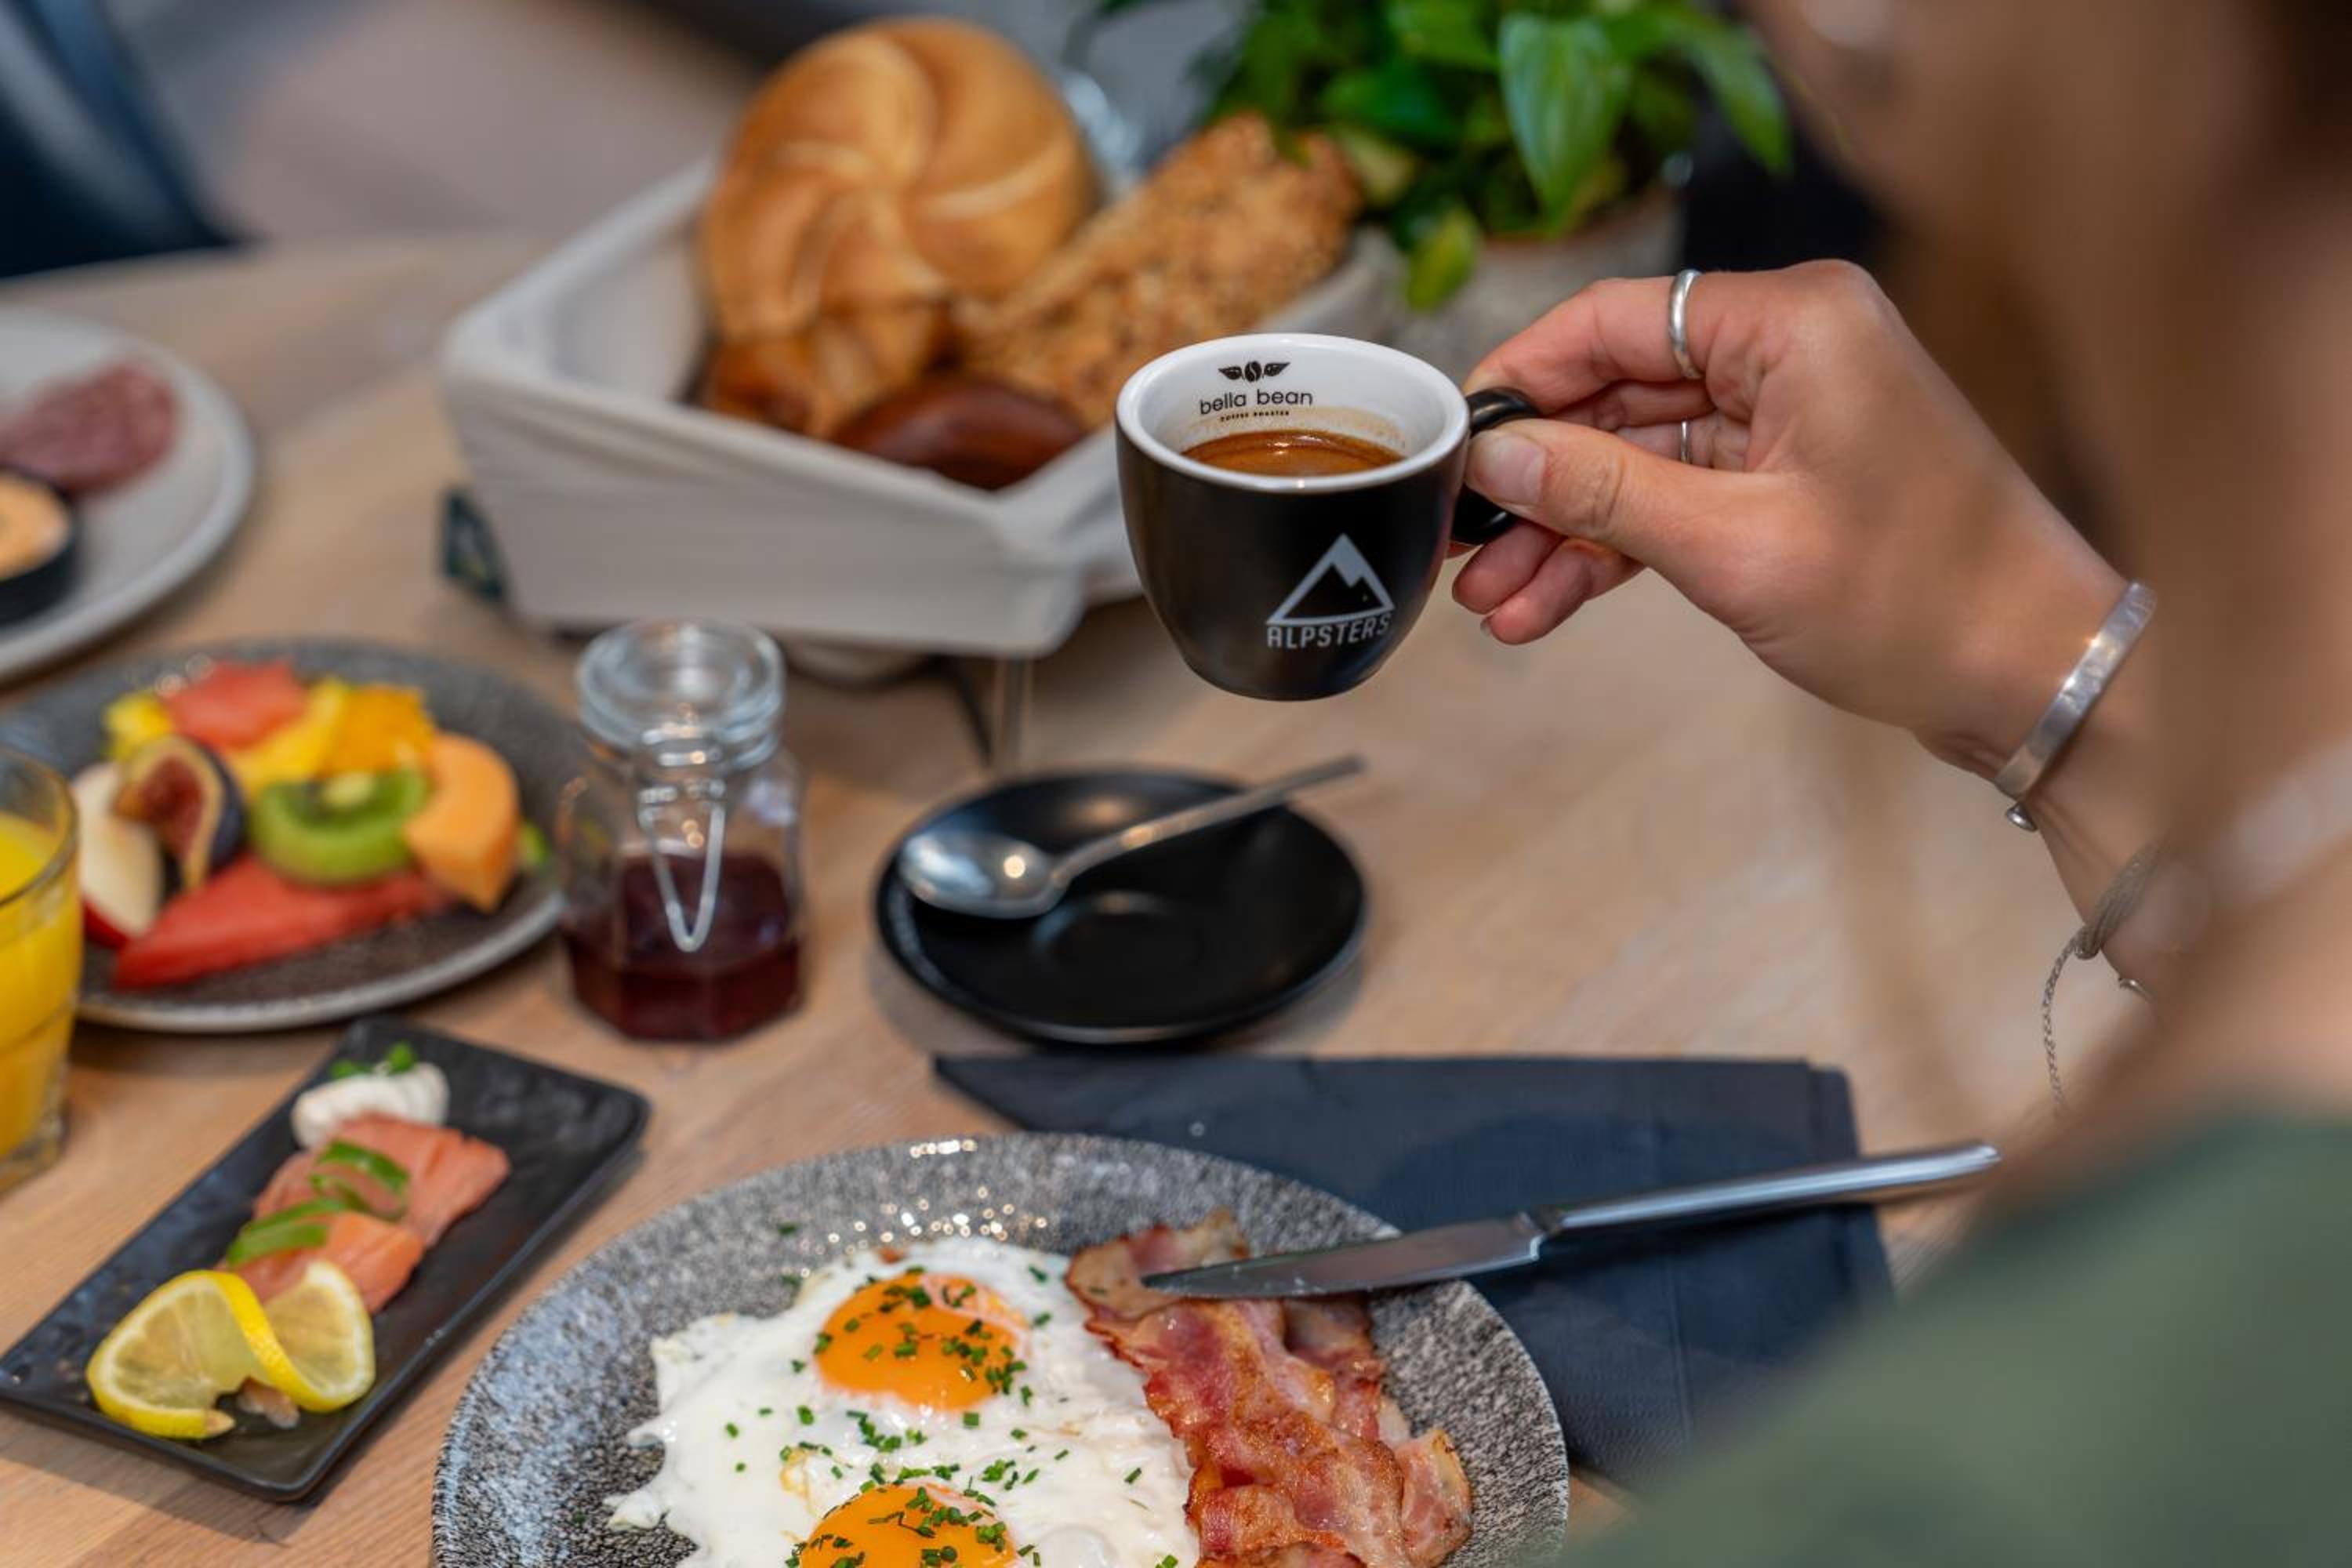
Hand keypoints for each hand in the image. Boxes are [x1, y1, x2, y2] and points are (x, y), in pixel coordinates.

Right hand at [1456, 261, 2121, 774]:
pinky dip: (1615, 549)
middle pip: (1619, 389)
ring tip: (1491, 599)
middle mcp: (1793, 349)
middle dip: (1536, 475)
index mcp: (1795, 323)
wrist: (2035, 676)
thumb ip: (1603, 490)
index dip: (1522, 377)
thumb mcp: (1734, 547)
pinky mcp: (1791, 478)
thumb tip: (1496, 452)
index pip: (1615, 317)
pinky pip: (1676, 498)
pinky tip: (1545, 604)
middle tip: (1460, 539)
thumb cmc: (1922, 601)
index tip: (1451, 439)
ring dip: (1564, 527)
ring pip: (1638, 455)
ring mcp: (1793, 415)